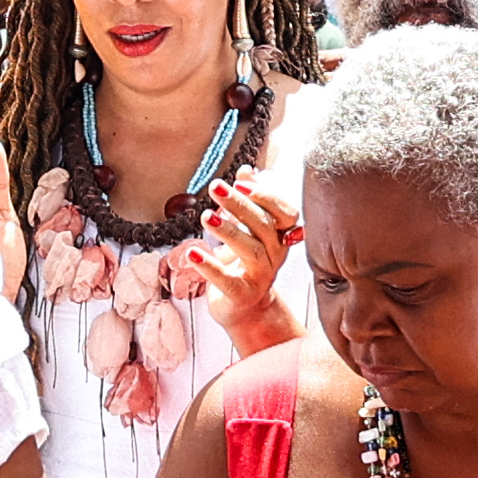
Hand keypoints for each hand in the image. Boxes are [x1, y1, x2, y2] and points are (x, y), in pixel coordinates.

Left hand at [198, 175, 301, 353]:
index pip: (285, 212)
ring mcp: (260, 276)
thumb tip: (247, 170)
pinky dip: (209, 265)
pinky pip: (227, 279)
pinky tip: (192, 252)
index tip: (240, 181)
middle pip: (264, 226)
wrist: (244, 306)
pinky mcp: (241, 294)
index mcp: (279, 235)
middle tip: (216, 187)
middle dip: (240, 205)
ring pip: (250, 250)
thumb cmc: (245, 263)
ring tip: (205, 216)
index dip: (266, 196)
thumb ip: (249, 200)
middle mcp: (275, 254)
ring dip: (227, 230)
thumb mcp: (248, 230)